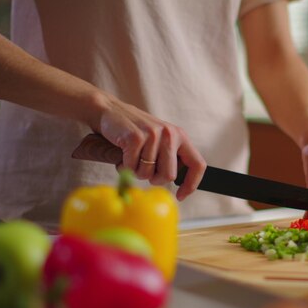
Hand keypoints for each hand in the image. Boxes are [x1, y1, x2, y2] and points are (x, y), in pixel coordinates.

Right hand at [91, 93, 205, 200]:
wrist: (109, 110)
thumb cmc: (135, 132)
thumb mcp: (160, 141)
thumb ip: (171, 158)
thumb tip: (178, 185)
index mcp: (180, 136)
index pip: (198, 164)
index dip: (191, 184)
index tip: (180, 196)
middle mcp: (170, 134)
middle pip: (169, 176)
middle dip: (154, 179)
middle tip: (143, 168)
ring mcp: (153, 135)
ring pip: (147, 174)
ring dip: (135, 171)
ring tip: (131, 156)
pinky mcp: (135, 138)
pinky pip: (130, 168)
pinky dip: (123, 166)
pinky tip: (122, 152)